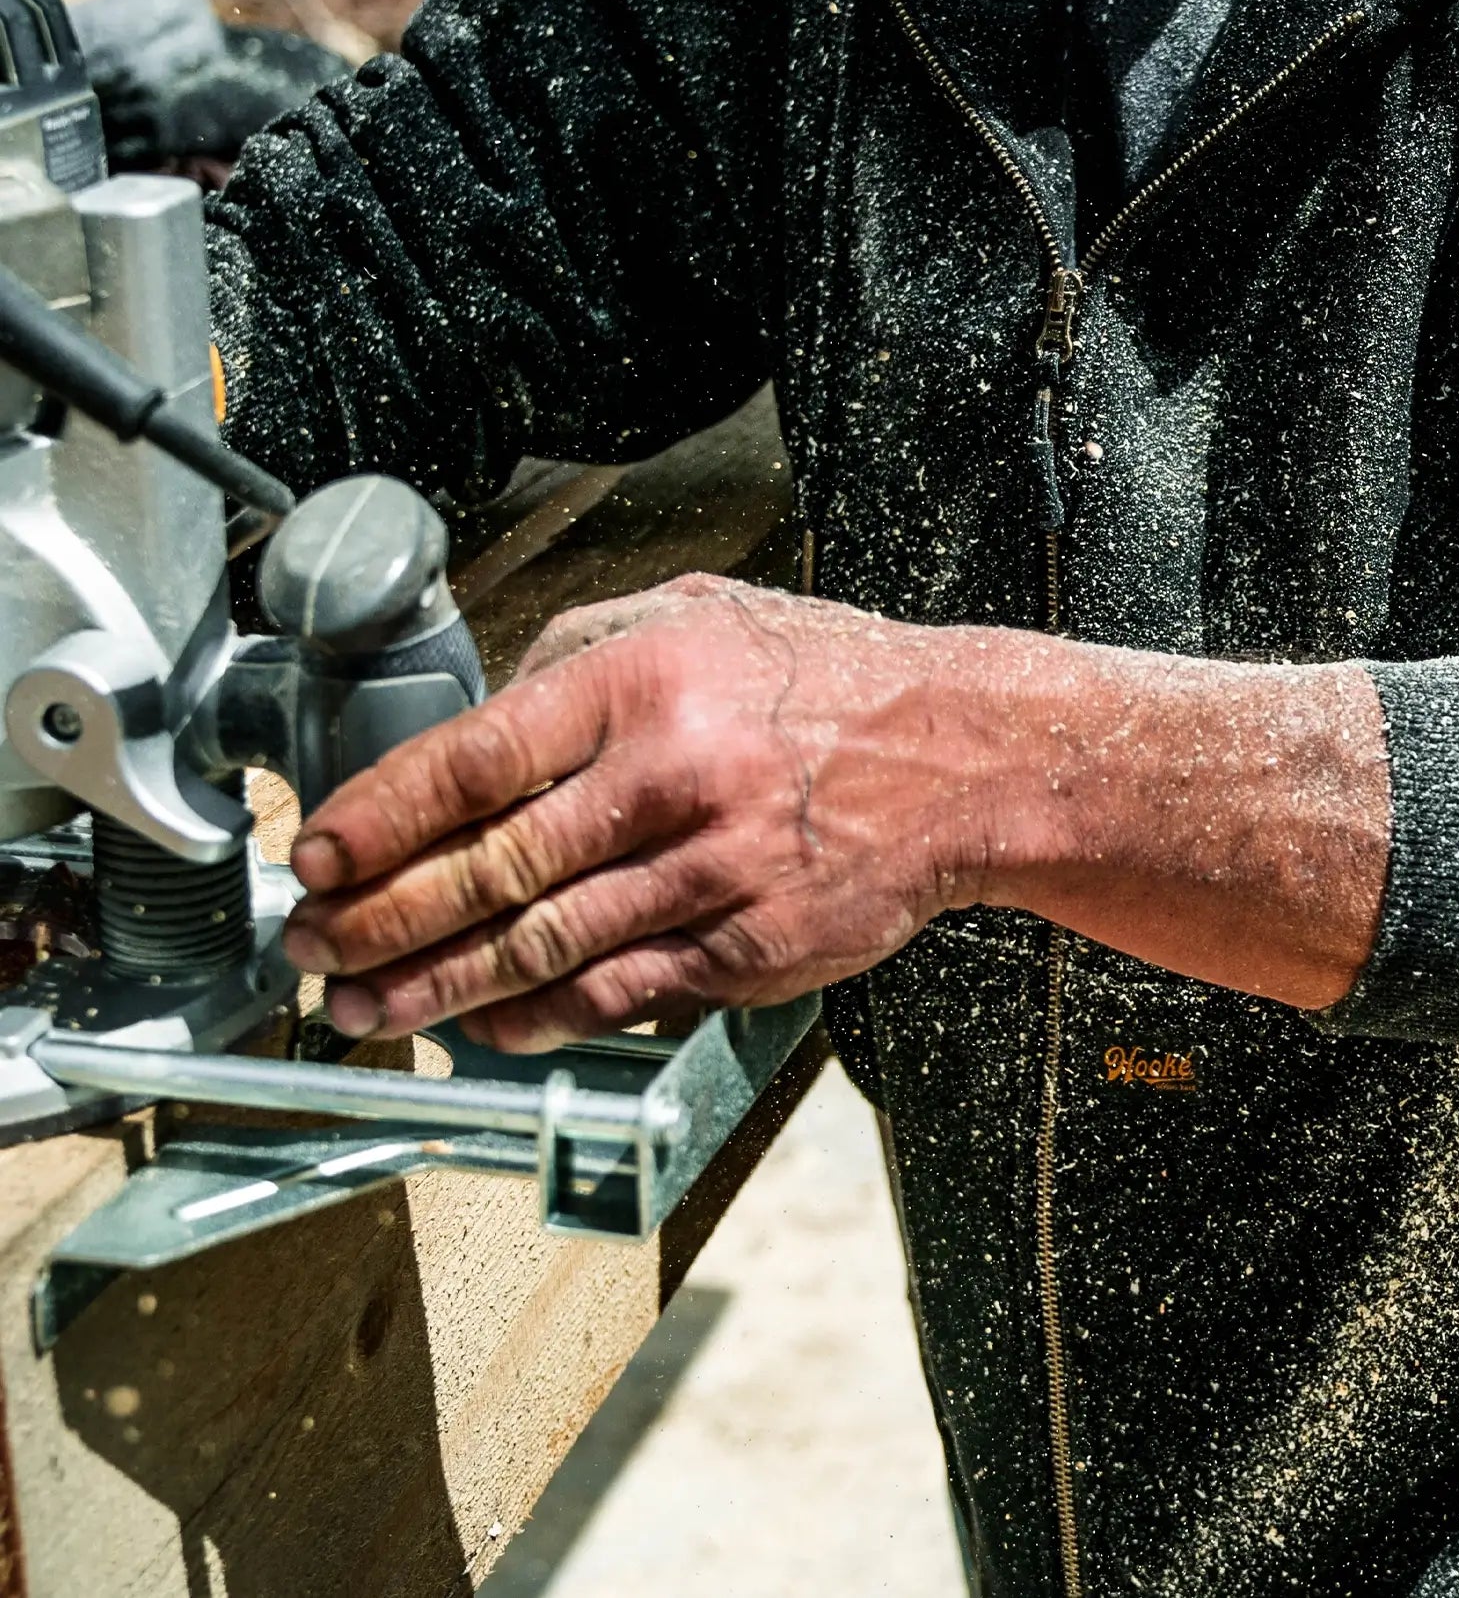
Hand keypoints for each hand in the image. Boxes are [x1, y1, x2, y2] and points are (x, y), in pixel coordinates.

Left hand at [282, 575, 1388, 1052]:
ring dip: (433, 989)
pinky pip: (618, 996)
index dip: (378, 821)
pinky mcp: (751, 947)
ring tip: (362, 1006)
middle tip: (311, 948)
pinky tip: (483, 1025)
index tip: (317, 859)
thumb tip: (473, 729)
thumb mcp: (702, 613)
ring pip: (540, 950)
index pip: (475, 762)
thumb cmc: (823, 679)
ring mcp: (715, 873)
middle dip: (378, 922)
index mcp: (649, 680)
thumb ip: (579, 655)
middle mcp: (675, 776)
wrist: (965, 755)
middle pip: (487, 873)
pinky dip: (537, 1018)